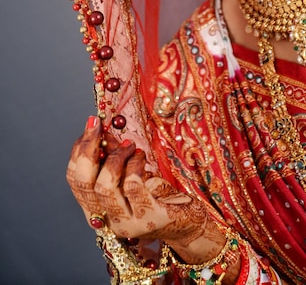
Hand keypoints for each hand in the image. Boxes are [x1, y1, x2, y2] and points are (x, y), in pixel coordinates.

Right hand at [66, 116, 208, 245]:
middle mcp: (107, 221)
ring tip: (129, 144)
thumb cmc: (157, 196)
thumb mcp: (130, 174)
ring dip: (116, 157)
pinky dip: (135, 164)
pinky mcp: (148, 219)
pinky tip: (141, 156)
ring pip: (105, 187)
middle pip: (85, 184)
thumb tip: (102, 130)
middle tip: (98, 125)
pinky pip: (132, 186)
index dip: (79, 151)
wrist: (187, 221)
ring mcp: (127, 224)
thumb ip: (114, 157)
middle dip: (88, 149)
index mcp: (97, 210)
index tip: (90, 125)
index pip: (76, 181)